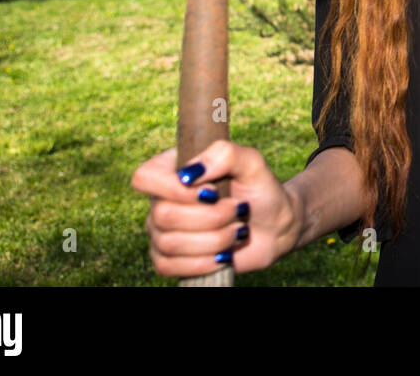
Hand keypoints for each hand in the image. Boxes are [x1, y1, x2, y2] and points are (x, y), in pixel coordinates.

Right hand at [131, 139, 302, 277]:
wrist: (274, 227)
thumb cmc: (259, 189)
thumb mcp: (252, 162)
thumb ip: (224, 153)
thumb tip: (189, 174)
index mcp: (173, 169)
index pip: (145, 177)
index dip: (174, 188)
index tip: (212, 190)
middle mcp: (161, 200)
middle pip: (162, 214)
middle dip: (211, 216)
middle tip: (237, 209)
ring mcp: (162, 231)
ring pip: (169, 243)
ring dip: (215, 239)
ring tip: (236, 229)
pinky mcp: (170, 259)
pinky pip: (169, 267)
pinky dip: (203, 262)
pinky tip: (224, 254)